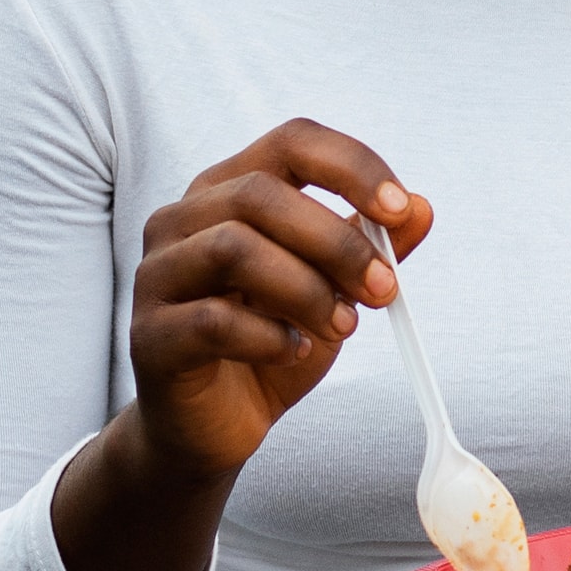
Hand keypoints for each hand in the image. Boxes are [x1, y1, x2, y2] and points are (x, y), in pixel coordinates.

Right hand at [114, 119, 431, 484]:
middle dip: (337, 242)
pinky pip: (212, 321)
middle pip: (260, 193)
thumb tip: (421, 208)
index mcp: (228, 191)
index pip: (291, 143)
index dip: (351, 167)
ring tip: (342, 327)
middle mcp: (182, 220)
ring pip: (234, 249)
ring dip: (306, 290)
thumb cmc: (269, 344)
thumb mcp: (333, 290)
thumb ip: (372, 249)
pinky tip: (292, 352)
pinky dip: (269, 337)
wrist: (213, 427)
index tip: (400, 210)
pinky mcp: (150, 336)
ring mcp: (157, 276)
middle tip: (384, 290)